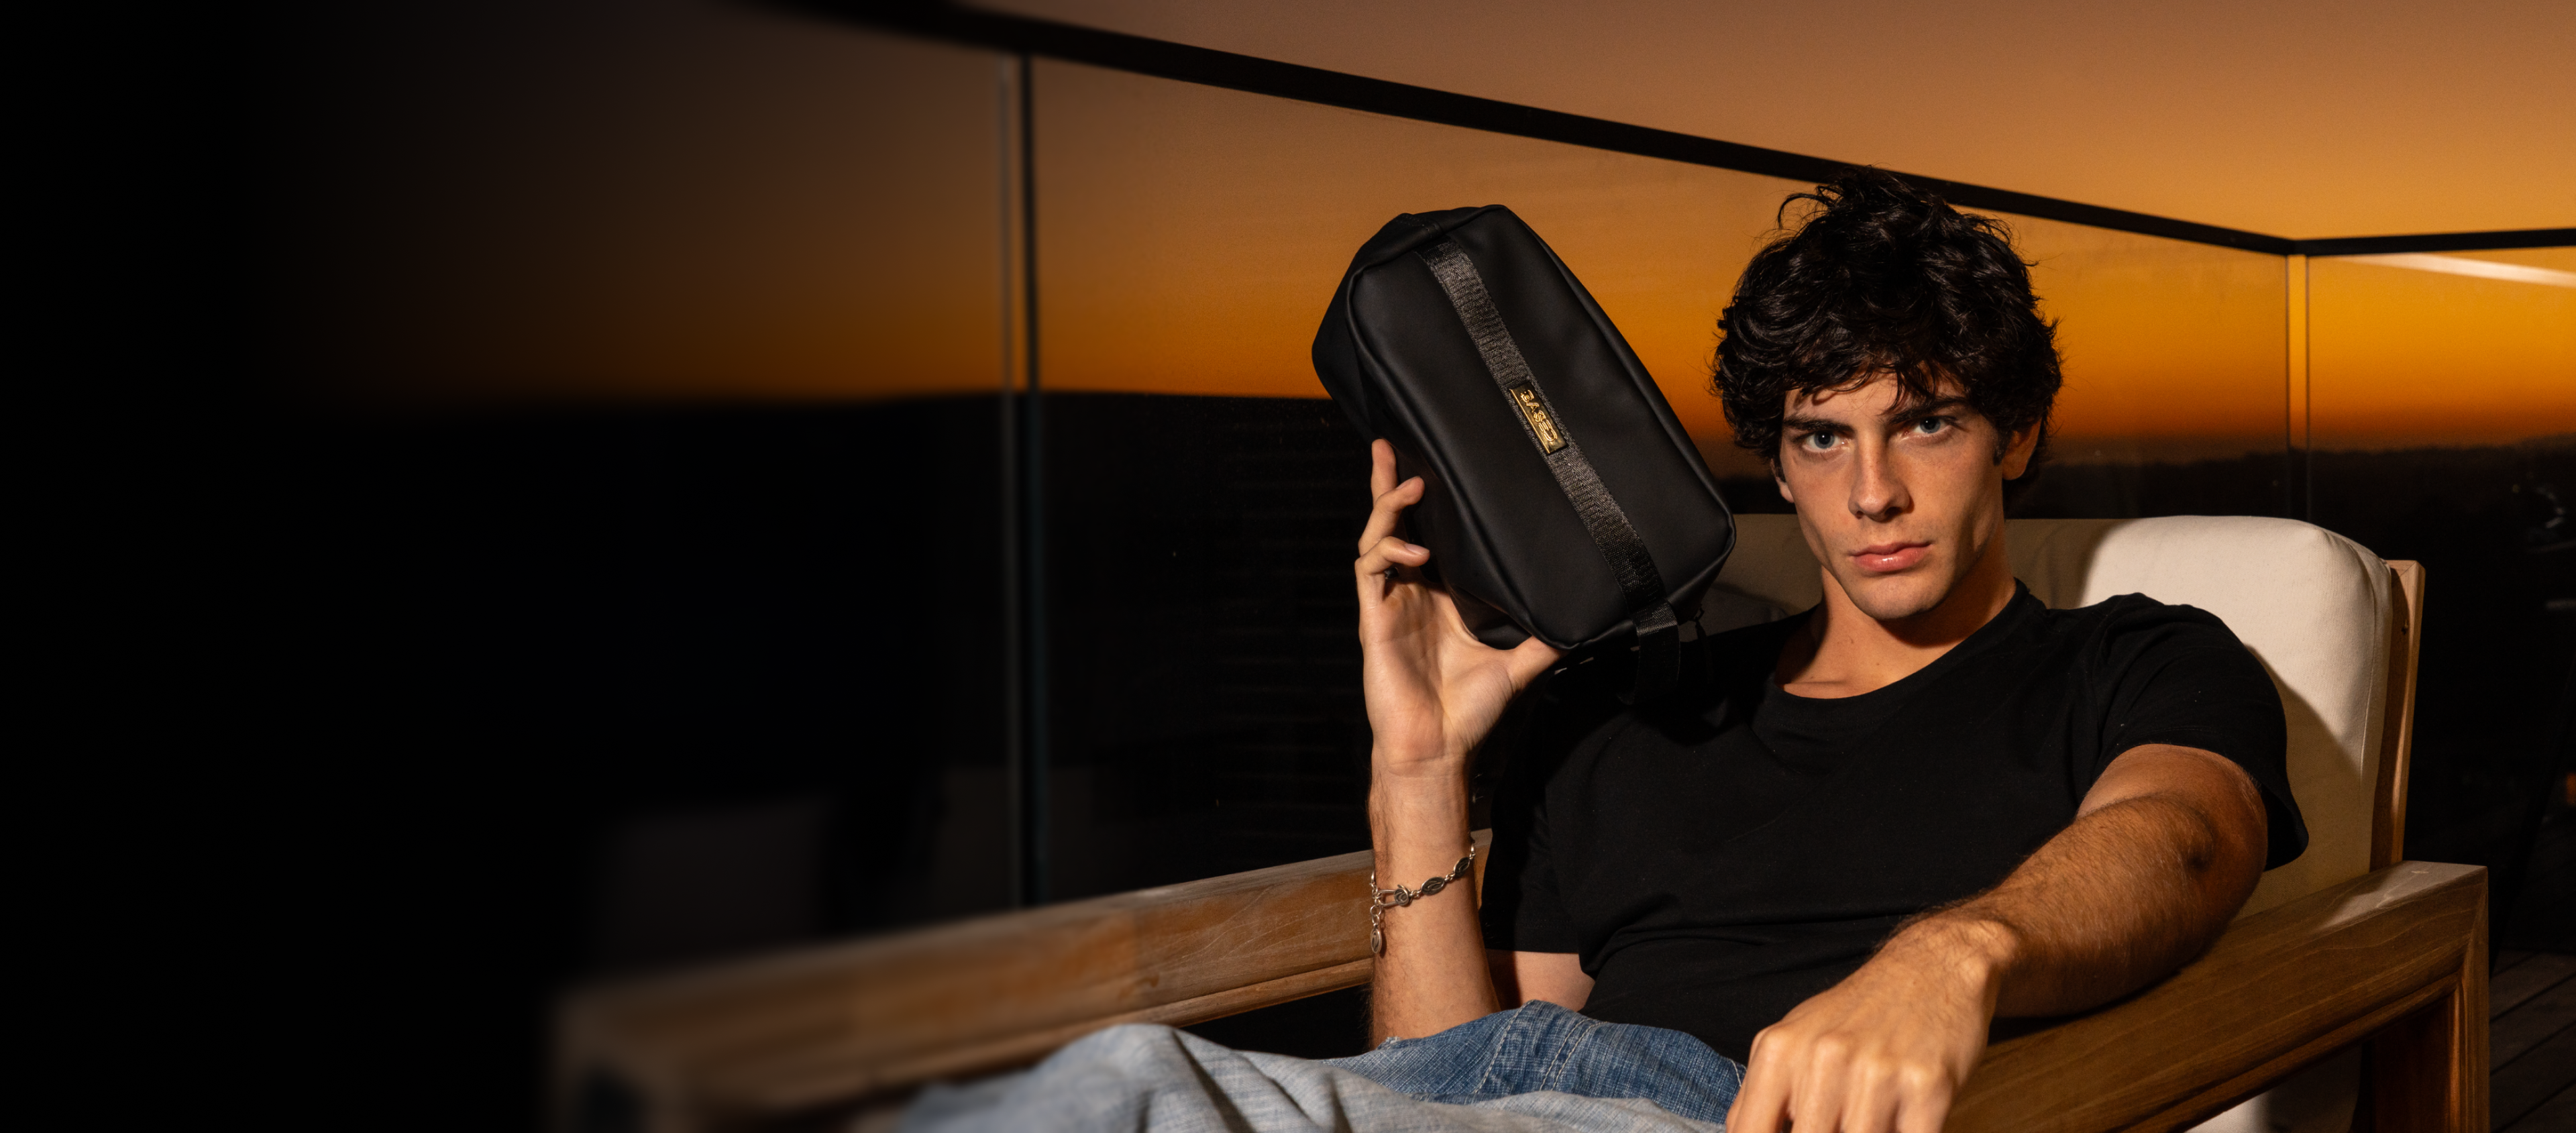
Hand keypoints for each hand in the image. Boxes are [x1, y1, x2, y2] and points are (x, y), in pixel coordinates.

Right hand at [1355, 440, 1558, 778]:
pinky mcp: (1374, 618)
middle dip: (1387, 482)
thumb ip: (1546, 636)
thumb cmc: (1472, 710)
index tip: (1430, 461)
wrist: (1440, 747)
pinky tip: (1415, 552)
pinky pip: (1369, 571)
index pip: (1428, 533)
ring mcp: (1389, 602)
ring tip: (1411, 485)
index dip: (1423, 498)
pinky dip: (1389, 552)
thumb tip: (1589, 618)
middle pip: (1393, 523)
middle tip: (1388, 443)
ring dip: (1388, 508)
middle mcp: (1411, 592)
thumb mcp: (1522, 662)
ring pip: (1376, 537)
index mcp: (1439, 595)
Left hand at [1725, 917, 2013, 1132]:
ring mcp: (1876, 1073)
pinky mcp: (1927, 1086)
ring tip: (1873, 1115)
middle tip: (1838, 1122)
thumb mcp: (1794, 1039)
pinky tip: (1901, 1118)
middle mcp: (1824, 1058)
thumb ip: (1763, 1092)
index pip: (1749, 1130)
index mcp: (1781, 1050)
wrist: (1932, 969)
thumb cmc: (1858, 1013)